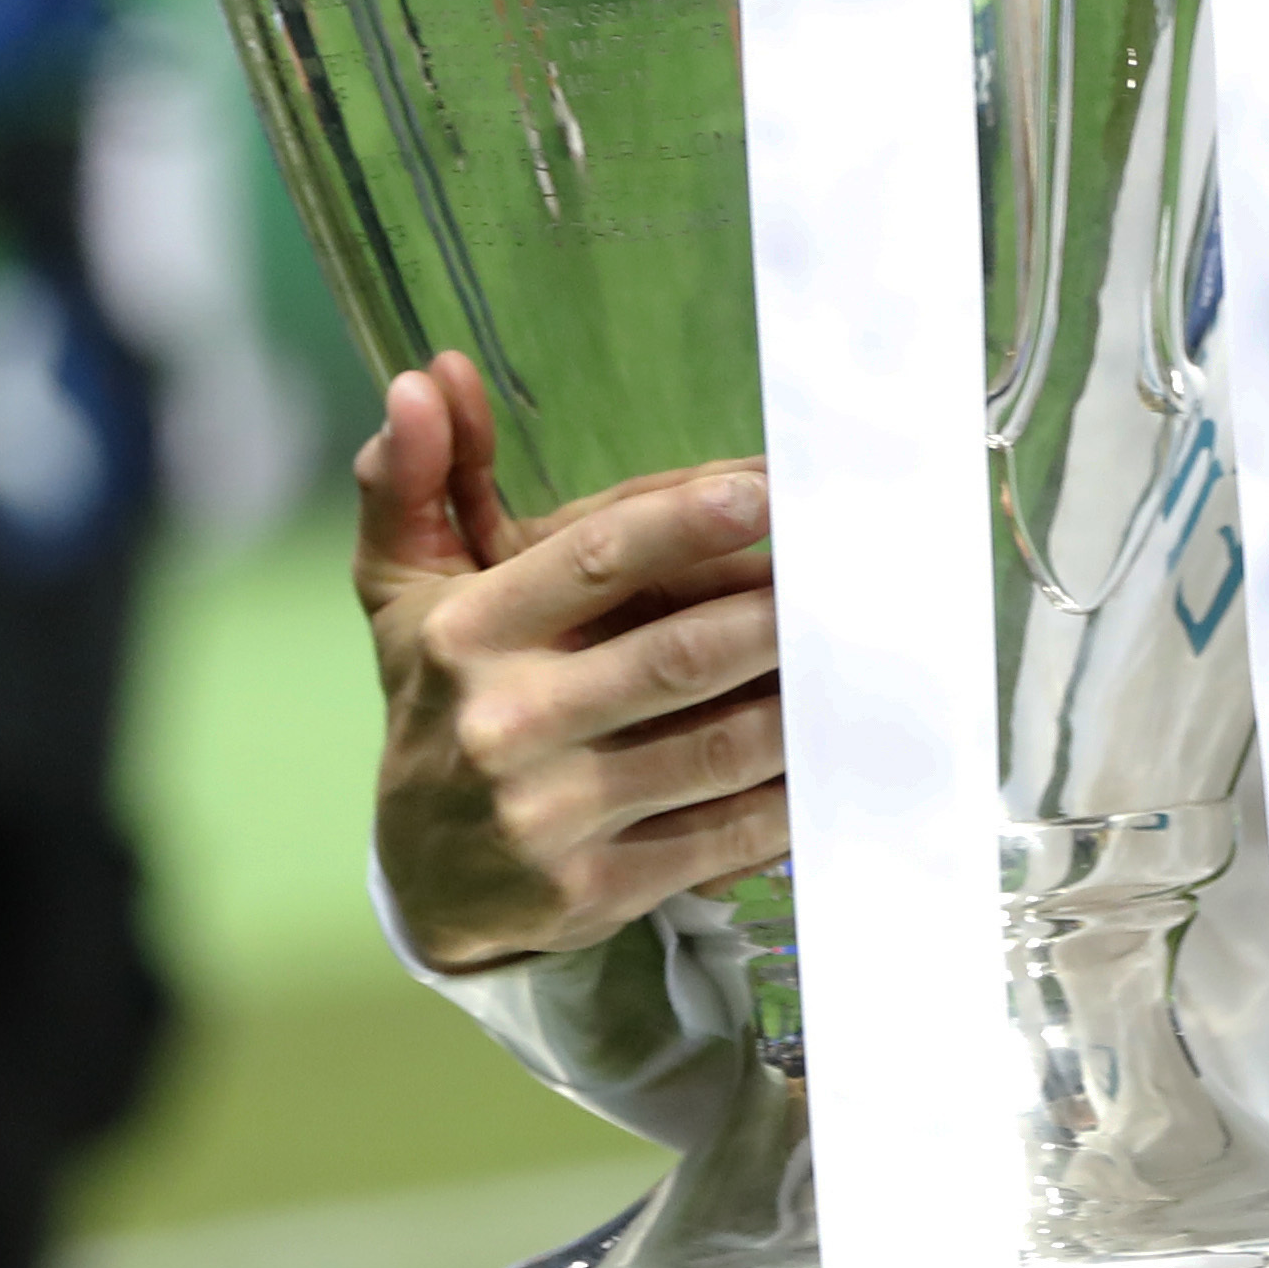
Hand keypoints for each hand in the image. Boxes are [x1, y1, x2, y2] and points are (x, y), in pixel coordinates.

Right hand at [356, 350, 791, 970]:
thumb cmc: (438, 700)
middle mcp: (505, 724)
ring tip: (862, 649)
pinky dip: (788, 791)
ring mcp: (553, 817)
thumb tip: (426, 376)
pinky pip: (725, 832)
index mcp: (465, 636)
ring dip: (802, 697)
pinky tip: (833, 748)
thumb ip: (417, 479)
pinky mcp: (598, 890)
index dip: (692, 520)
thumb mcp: (406, 591)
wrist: (422, 878)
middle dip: (778, 611)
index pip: (597, 559)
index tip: (772, 489)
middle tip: (852, 572)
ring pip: (719, 744)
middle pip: (680, 654)